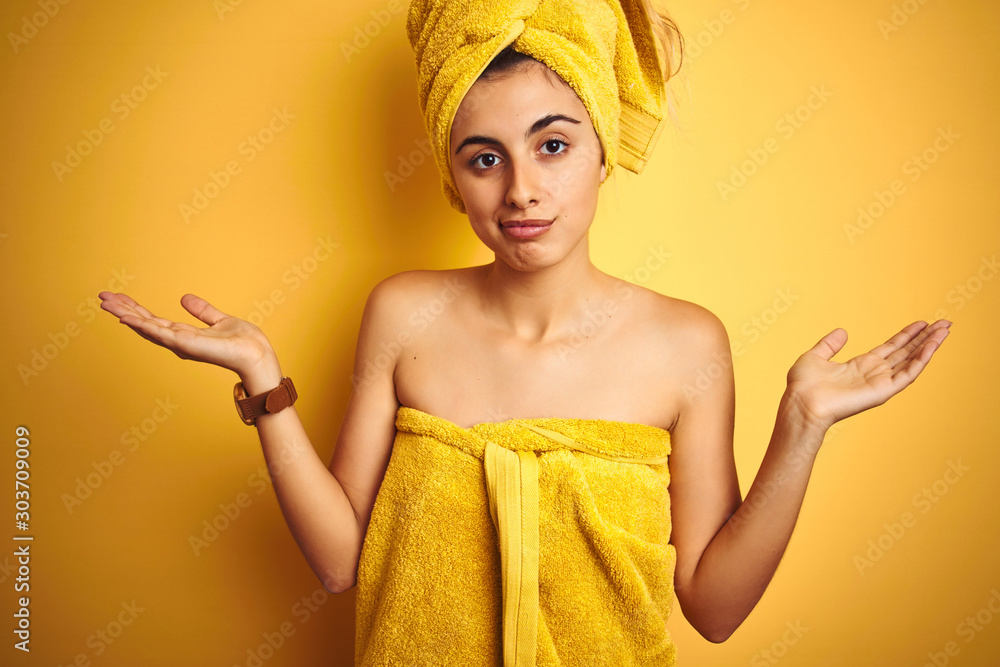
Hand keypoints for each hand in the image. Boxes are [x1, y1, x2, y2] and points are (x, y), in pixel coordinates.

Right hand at [99, 292, 279, 382]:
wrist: (255, 353)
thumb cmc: (243, 342)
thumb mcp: (219, 320)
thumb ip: (202, 311)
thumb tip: (184, 298)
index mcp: (183, 334)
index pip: (153, 320)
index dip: (135, 309)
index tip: (117, 297)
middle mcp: (177, 341)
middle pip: (143, 323)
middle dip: (122, 310)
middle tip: (101, 297)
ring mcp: (179, 344)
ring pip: (145, 327)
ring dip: (125, 314)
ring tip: (105, 303)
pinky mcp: (186, 345)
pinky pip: (159, 333)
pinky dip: (141, 326)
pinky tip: (125, 318)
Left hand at [784, 320, 950, 431]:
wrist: (802, 403)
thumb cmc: (803, 386)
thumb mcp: (815, 356)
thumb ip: (829, 344)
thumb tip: (842, 331)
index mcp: (860, 365)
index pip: (890, 348)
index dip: (906, 336)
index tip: (921, 323)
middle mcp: (874, 373)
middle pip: (906, 352)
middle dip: (924, 338)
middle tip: (943, 323)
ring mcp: (881, 382)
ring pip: (912, 361)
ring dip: (929, 345)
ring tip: (944, 330)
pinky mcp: (884, 390)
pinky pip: (908, 373)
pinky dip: (922, 359)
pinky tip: (932, 345)